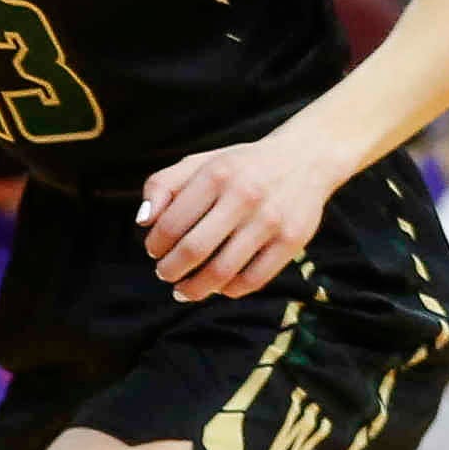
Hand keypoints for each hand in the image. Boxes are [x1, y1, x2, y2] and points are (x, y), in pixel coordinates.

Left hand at [138, 127, 338, 300]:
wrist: (305, 158)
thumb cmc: (240, 166)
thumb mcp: (199, 163)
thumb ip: (163, 185)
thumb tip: (142, 221)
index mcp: (216, 174)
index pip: (171, 224)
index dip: (155, 245)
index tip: (153, 251)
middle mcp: (244, 196)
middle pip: (193, 251)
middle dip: (170, 271)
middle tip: (164, 274)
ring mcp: (271, 220)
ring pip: (222, 272)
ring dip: (195, 289)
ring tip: (183, 291)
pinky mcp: (292, 240)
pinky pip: (253, 280)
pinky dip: (229, 290)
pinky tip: (218, 287)